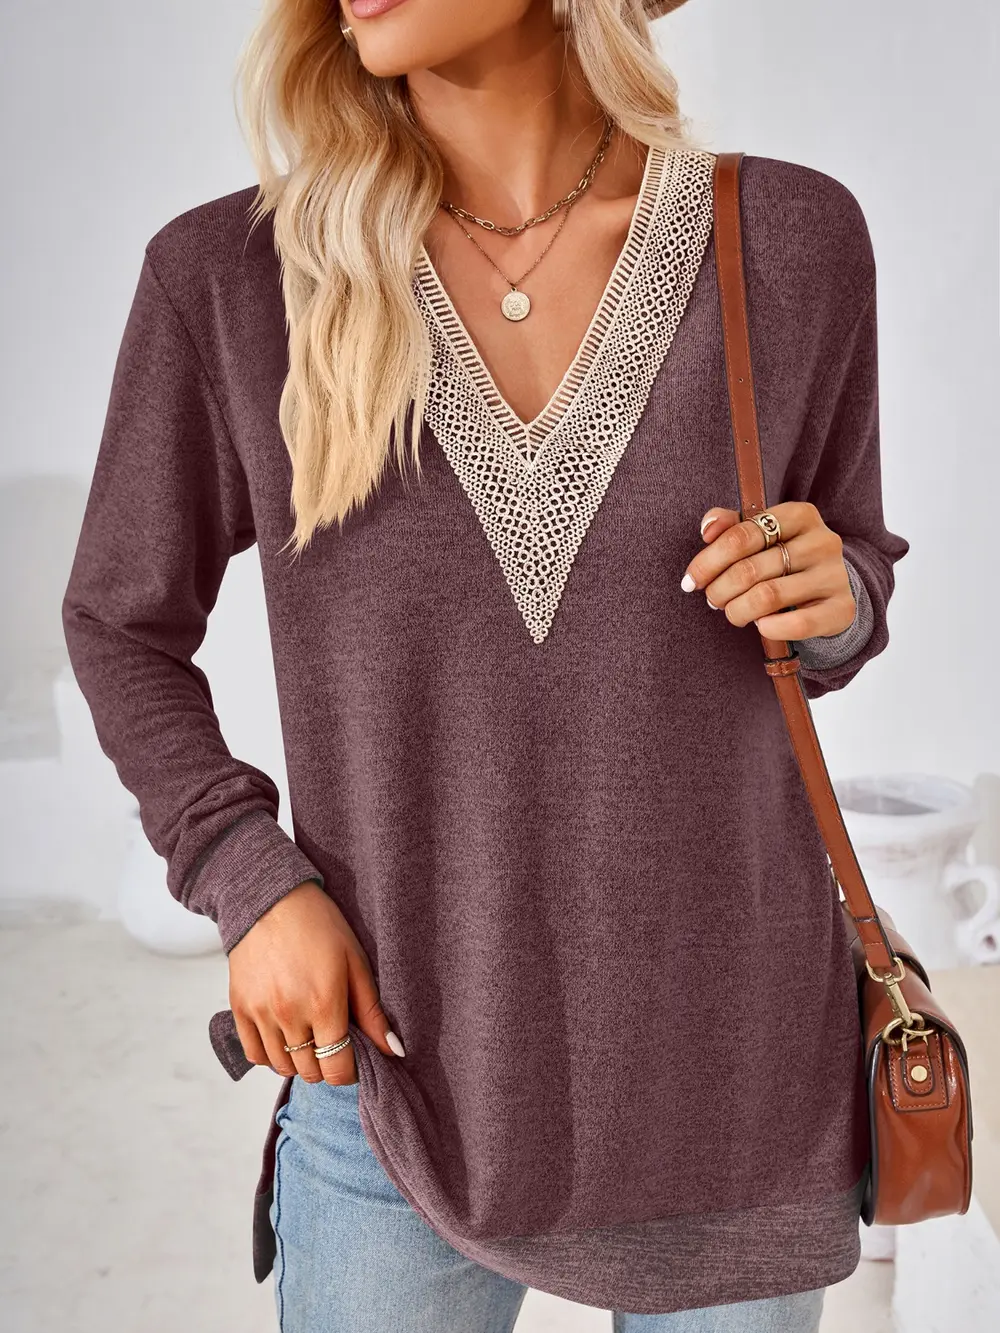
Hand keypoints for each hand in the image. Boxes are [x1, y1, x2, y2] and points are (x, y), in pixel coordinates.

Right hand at [227, 879, 403, 1084]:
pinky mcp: (239, 1008)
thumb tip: (393, 1051)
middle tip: (334, 1042)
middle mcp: (289, 1015)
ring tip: (311, 1038)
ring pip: (282, 1067)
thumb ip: (373, 1012)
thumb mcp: (355, 962)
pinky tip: (285, 1038)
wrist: (270, 899)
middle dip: (327, 1064)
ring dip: (300, 1062)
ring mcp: (261, 1014)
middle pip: (311, 1072)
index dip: (350, 1071)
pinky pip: (254, 1054)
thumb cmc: (319, 925)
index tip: (354, 1058)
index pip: (337, 1069)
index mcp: (324, 1004)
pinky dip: (271, 1056)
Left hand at [681, 502, 855, 639]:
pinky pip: (799, 624)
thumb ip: (730, 526)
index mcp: (799, 515)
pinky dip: (771, 628)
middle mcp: (821, 541)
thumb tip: (708, 529)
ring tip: (733, 612)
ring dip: (738, 611)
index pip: (740, 536)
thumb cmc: (785, 558)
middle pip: (749, 569)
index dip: (707, 562)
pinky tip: (760, 626)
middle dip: (719, 590)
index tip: (691, 581)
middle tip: (713, 600)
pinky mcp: (842, 608)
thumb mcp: (761, 536)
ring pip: (768, 597)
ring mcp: (834, 574)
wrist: (831, 587)